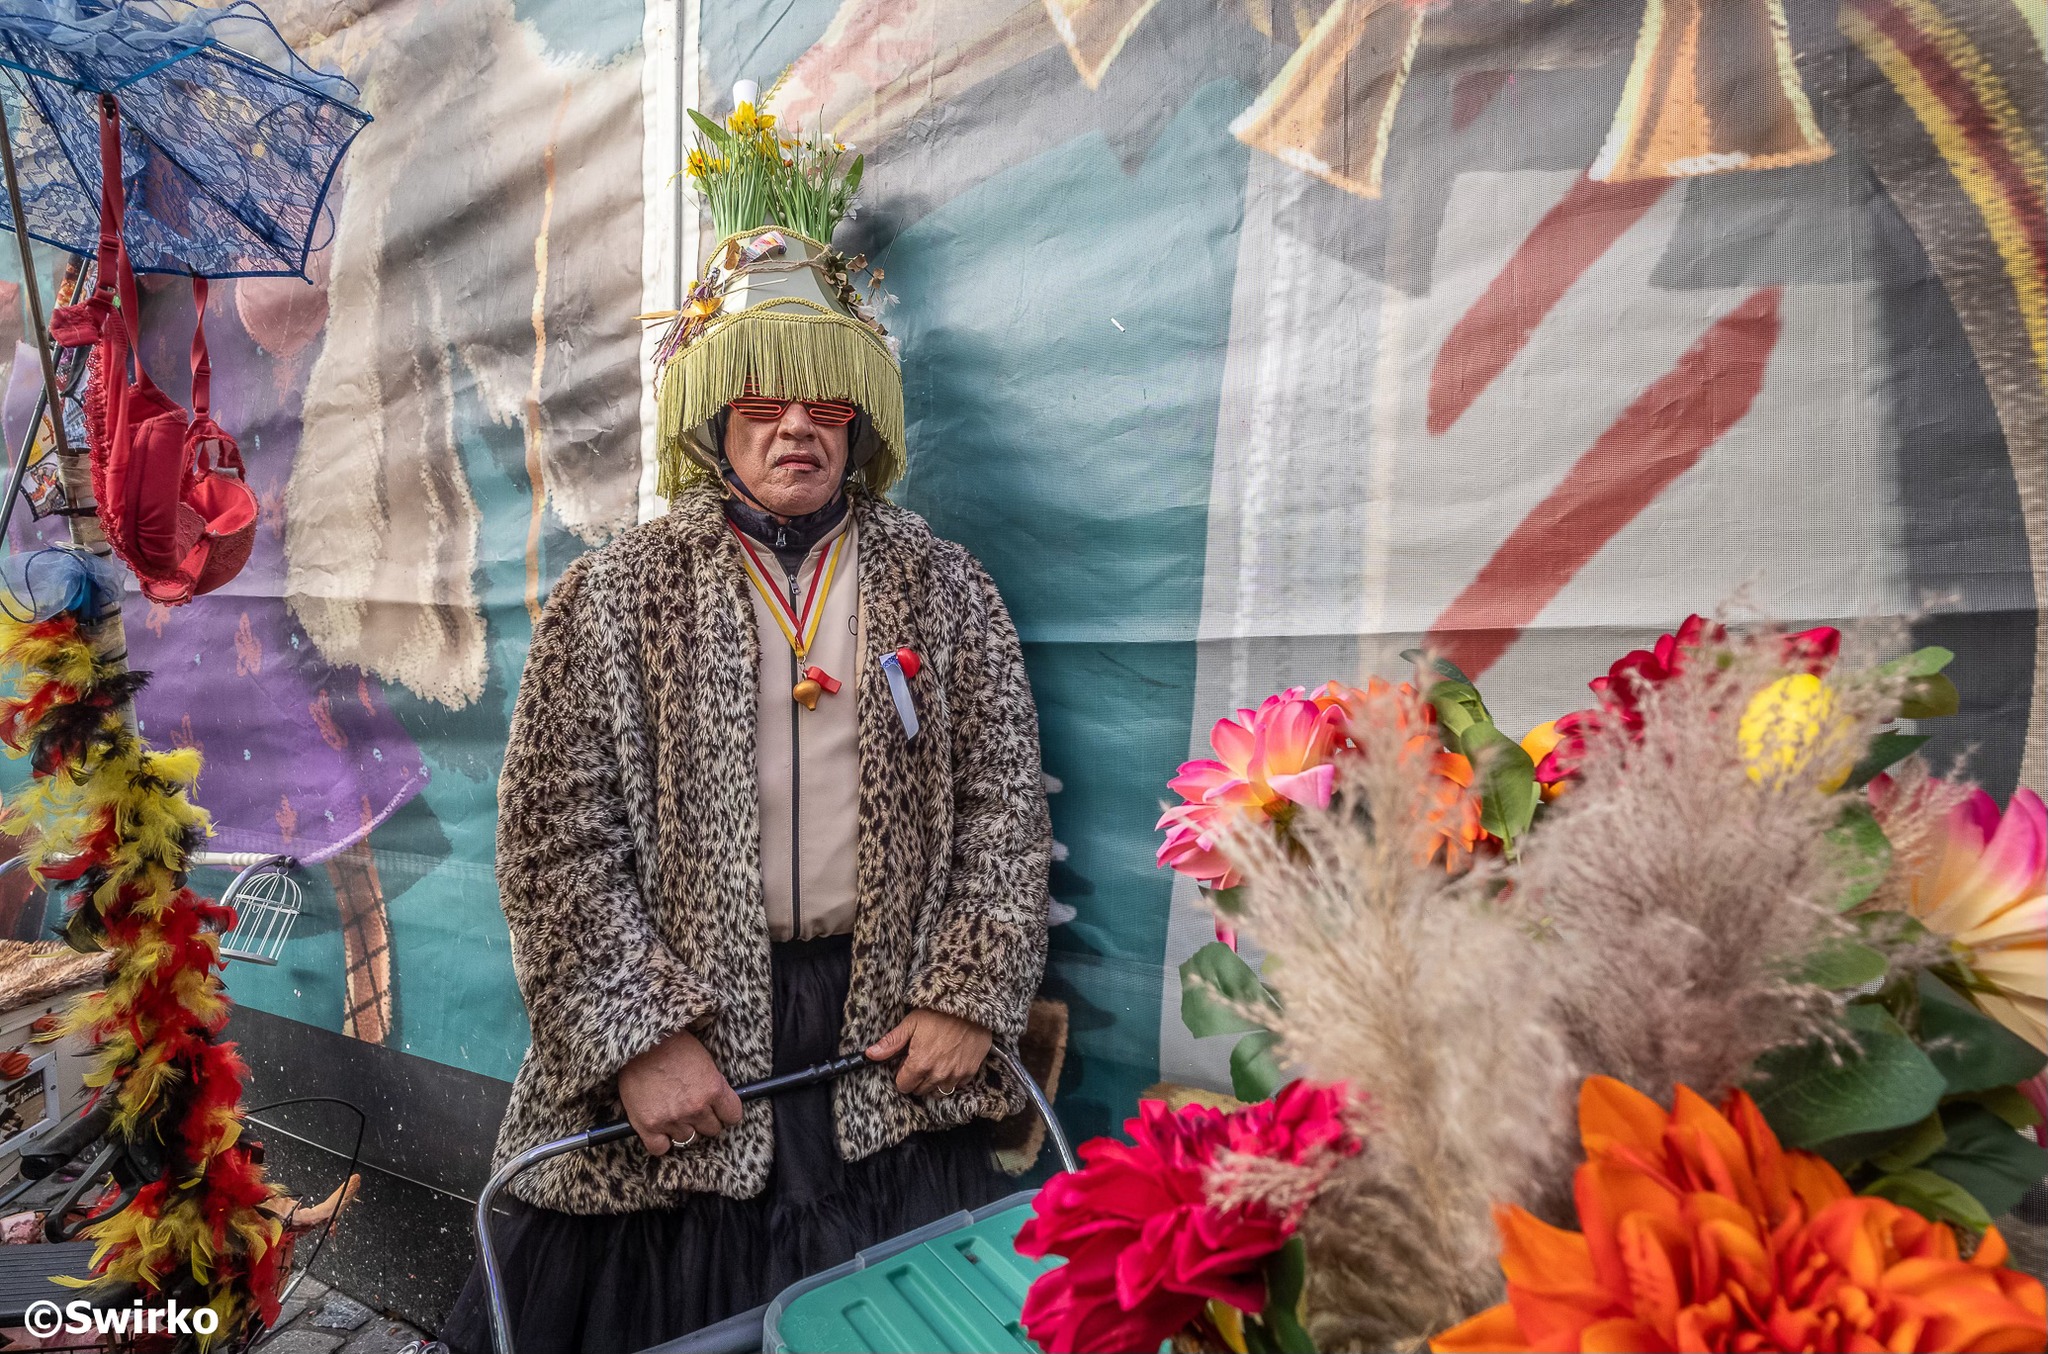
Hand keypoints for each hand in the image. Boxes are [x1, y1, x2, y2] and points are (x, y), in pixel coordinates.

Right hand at [618, 1029, 742, 1154]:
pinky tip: (659, 1128)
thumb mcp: (705, 1060)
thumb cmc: (672, 1044)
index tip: (718, 1110)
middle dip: (704, 1120)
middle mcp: (695, 1108)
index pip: (733, 1116)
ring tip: (673, 1112)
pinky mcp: (648, 1126)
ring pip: (687, 1140)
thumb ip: (714, 1085)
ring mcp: (672, 1119)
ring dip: (682, 1129)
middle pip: (711, 1130)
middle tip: (692, 1108)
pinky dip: (660, 1141)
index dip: (725, 1113)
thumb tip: (720, 1102)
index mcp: (713, 1089)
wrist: (639, 1042)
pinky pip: (660, 1148)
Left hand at [865, 1008, 992, 1096]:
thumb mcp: (911, 1023)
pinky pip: (955, 1086)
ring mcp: (955, 1075)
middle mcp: (937, 1075)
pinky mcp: (969, 1073)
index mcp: (920, 1064)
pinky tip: (949, 1062)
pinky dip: (950, 1078)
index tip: (907, 1062)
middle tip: (921, 1059)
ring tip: (935, 1062)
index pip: (903, 1086)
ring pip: (937, 1091)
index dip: (902, 1074)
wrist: (970, 1008)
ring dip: (933, 1082)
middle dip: (916, 1079)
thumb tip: (870, 1054)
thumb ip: (891, 1043)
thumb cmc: (939, 1013)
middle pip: (919, 1090)